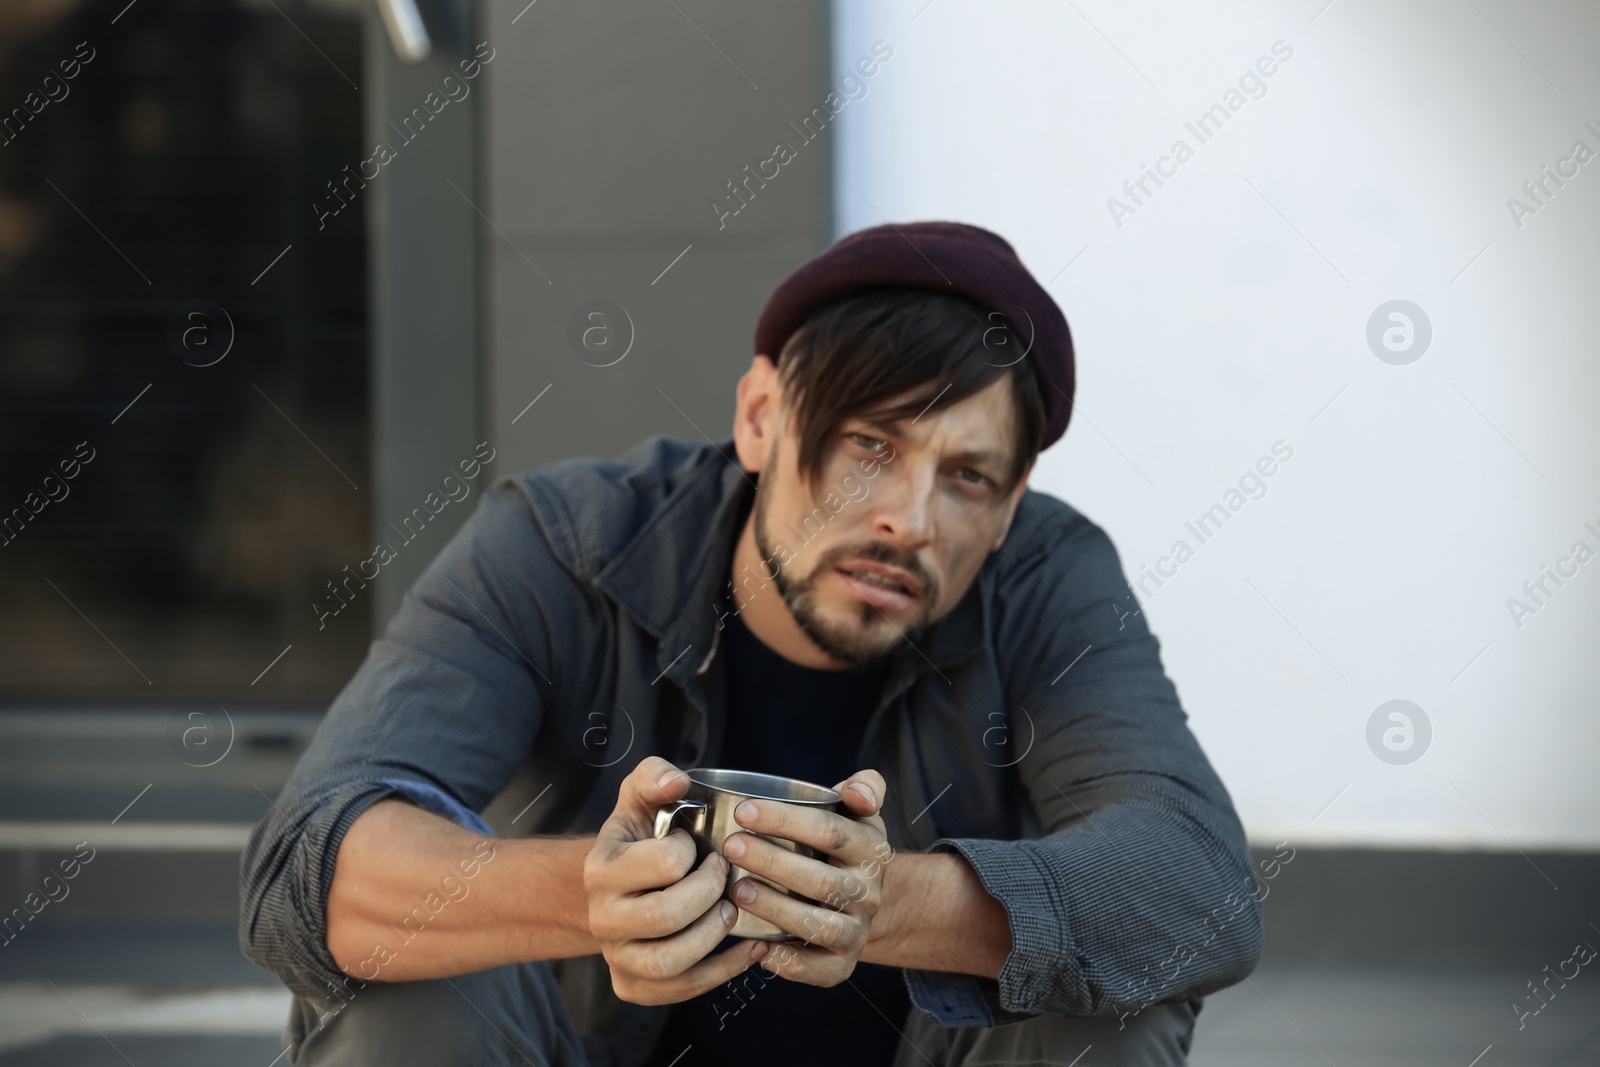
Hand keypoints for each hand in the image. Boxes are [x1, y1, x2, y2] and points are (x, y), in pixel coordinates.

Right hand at [583, 757, 768, 1004]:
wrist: (614, 885)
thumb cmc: (639, 836)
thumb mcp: (639, 797)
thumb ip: (655, 776)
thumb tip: (677, 782)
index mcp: (602, 868)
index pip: (663, 863)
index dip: (693, 852)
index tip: (700, 845)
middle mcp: (602, 917)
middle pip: (665, 917)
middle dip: (710, 893)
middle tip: (725, 875)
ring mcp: (616, 955)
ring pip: (669, 963)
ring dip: (714, 936)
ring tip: (731, 911)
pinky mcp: (632, 985)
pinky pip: (680, 991)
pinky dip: (723, 972)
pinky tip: (751, 947)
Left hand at [719, 769, 891, 986]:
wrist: (862, 900)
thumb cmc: (842, 847)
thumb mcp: (858, 813)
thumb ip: (864, 788)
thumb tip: (856, 791)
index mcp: (871, 850)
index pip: (831, 832)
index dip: (787, 820)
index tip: (744, 811)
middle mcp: (869, 893)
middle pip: (821, 880)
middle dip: (772, 862)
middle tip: (731, 846)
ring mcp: (857, 931)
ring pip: (819, 925)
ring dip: (776, 909)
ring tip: (736, 891)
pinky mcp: (842, 964)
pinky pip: (818, 970)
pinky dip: (788, 962)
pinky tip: (758, 945)